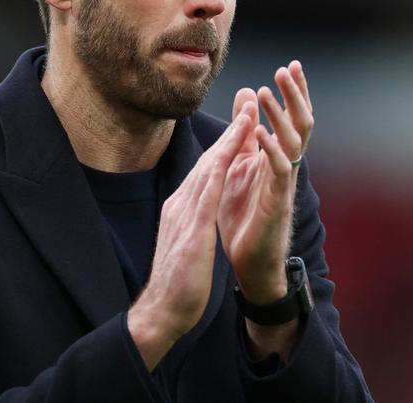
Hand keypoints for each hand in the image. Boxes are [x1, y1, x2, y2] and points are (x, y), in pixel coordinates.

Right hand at [127, 111, 252, 370]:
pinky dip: (221, 165)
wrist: (163, 310)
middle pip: (208, 159)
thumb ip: (194, 223)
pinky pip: (208, 190)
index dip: (226, 144)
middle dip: (231, 131)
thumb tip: (202, 212)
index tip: (243, 122)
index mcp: (182, 208)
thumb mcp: (189, 243)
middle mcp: (181, 203)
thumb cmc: (178, 282)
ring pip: (209, 166)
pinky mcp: (192, 227)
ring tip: (248, 113)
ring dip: (230, 138)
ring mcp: (184, 213)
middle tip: (249, 102)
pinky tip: (233, 150)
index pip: (207, 170)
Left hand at [218, 61, 313, 304]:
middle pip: (301, 124)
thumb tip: (247, 92)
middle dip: (295, 96)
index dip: (295, 93)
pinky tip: (260, 132)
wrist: (249, 262)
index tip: (292, 65)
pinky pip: (278, 171)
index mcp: (278, 156)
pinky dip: (270, 149)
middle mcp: (286, 166)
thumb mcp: (240, 164)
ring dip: (280, 116)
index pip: (293, 118)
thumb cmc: (244, 215)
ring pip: (292, 143)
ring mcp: (283, 184)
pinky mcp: (276, 202)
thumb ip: (244, 132)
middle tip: (287, 69)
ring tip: (265, 93)